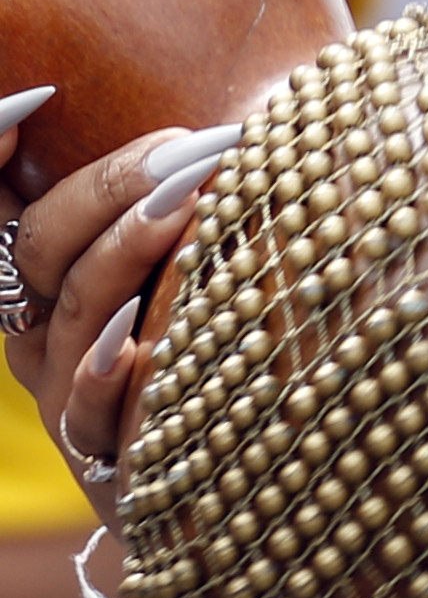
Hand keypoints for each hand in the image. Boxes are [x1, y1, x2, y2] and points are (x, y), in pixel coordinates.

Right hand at [1, 107, 245, 491]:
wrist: (222, 493)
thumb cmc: (212, 357)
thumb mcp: (182, 275)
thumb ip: (171, 209)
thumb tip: (228, 128)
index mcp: (37, 280)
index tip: (30, 104)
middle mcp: (35, 332)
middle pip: (40, 245)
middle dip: (107, 187)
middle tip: (183, 148)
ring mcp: (63, 392)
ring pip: (77, 307)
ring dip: (129, 249)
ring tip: (191, 203)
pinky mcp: (102, 452)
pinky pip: (89, 408)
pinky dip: (109, 370)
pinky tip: (138, 342)